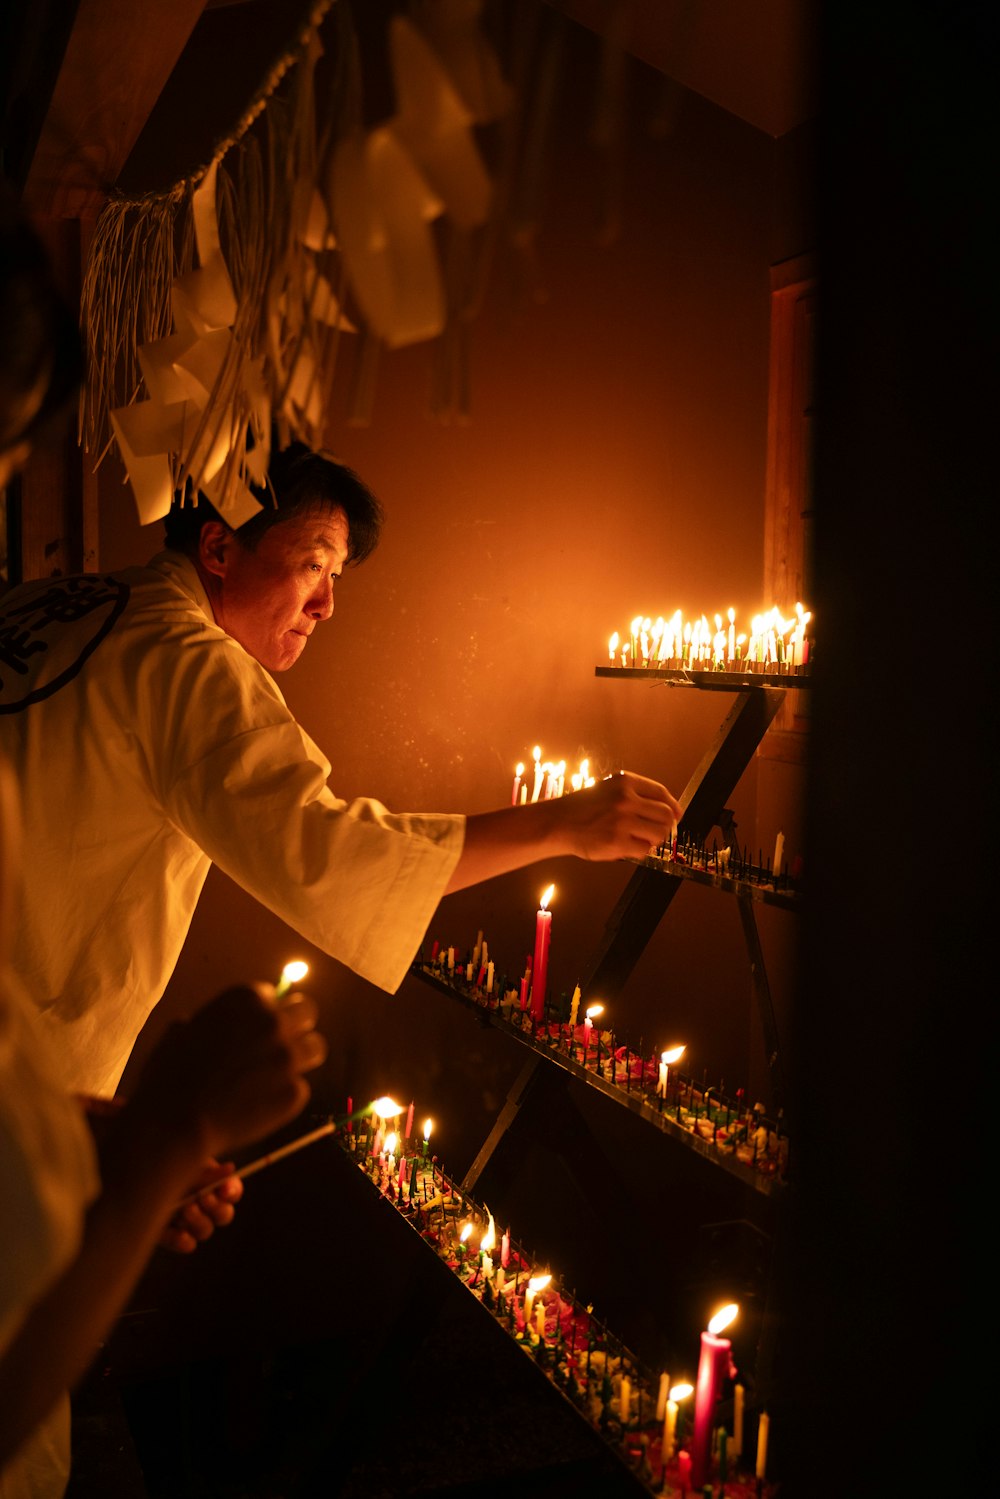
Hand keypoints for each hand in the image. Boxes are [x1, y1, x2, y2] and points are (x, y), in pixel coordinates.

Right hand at [128, 983, 327, 1166]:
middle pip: (306, 1012)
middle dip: (294, 1026)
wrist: (173, 1122)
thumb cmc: (169, 1074)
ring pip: (315, 1047)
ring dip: (300, 1058)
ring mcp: (288, 1057)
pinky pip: (299, 1088)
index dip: (263, 1014)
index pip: (273, 995)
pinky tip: (259, 1106)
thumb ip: (218, 1019)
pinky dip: (284, 1096)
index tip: (254, 1030)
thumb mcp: (185, 1028)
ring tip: (276, 1076)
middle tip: (278, 1046)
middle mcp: (274, 1022)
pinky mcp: (294, 1092)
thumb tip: (227, 1024)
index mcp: (246, 999)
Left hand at [158, 1161, 243, 1253]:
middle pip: (223, 1215)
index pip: (231, 1191)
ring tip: (185, 1209)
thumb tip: (230, 1168)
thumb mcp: (181, 1165)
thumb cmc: (155, 1164)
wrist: (120, 1175)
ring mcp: (184, 1222)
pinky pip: (183, 1244)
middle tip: (202, 1197)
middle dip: (216, 1208)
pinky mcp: (167, 1236)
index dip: (232, 1191)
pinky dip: (183, 1240)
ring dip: (200, 1222)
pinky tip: (180, 1234)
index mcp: (207, 1181)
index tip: (224, 1189)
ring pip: (205, 1231)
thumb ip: (205, 1171)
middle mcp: (200, 1204)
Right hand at [560, 771, 680, 860]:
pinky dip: (639, 851)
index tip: (675, 816)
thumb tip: (670, 813)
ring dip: (653, 840)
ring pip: (659, 834)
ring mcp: (622, 821)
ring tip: (639, 839)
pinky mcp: (617, 842)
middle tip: (655, 832)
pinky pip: (644, 850)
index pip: (661, 793)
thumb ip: (636, 796)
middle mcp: (625, 799)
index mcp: (625, 782)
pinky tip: (626, 846)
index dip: (672, 807)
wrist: (557, 823)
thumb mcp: (609, 789)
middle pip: (665, 815)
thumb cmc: (585, 808)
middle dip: (665, 826)